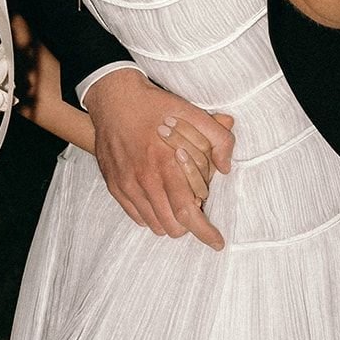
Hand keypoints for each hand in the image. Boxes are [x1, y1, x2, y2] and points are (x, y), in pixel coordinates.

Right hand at [83, 69, 234, 250]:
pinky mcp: (114, 185)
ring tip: (176, 200)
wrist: (114, 98)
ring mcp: (126, 184)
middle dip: (189, 225)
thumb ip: (218, 139)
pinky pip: (136, 215)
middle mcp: (144, 179)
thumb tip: (225, 168)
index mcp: (166, 164)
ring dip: (170, 220)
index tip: (217, 241)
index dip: (204, 232)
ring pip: (154, 224)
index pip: (187, 212)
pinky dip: (151, 215)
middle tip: (195, 207)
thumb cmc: (155, 106)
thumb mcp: (193, 113)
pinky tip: (158, 197)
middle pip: (172, 225)